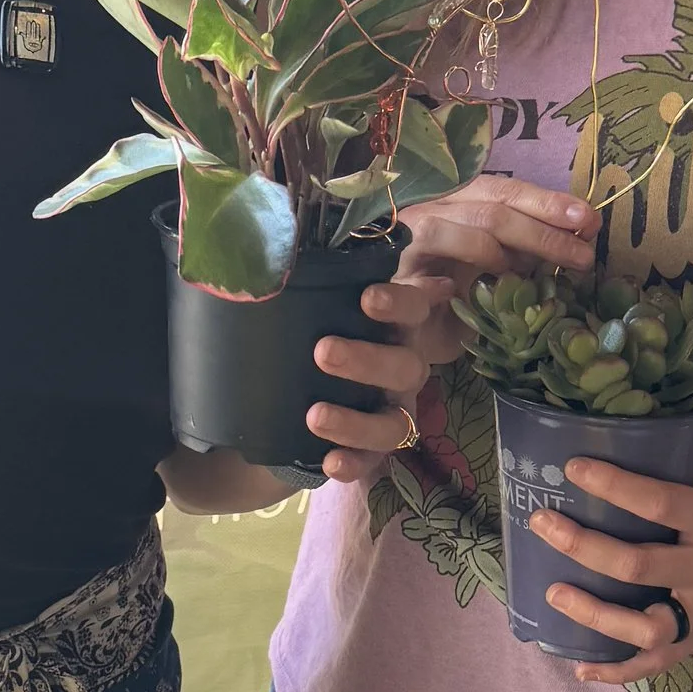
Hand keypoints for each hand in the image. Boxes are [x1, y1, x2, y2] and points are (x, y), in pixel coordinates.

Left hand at [306, 270, 461, 485]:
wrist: (307, 382)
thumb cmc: (323, 326)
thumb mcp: (322, 299)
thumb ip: (315, 275)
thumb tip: (279, 227)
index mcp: (398, 325)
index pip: (413, 308)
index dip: (398, 303)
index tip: (367, 298)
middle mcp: (405, 365)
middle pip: (406, 366)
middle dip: (367, 360)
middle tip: (323, 351)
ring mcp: (394, 409)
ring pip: (394, 422)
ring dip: (357, 421)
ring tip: (314, 415)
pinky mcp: (375, 448)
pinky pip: (373, 462)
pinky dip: (354, 464)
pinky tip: (329, 464)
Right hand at [396, 173, 599, 291]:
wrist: (403, 332)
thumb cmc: (457, 295)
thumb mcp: (502, 267)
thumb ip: (532, 248)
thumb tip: (585, 231)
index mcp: (462, 203)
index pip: (507, 192)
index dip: (547, 203)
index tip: (588, 220)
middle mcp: (434, 211)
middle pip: (490, 209)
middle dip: (541, 231)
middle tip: (581, 255)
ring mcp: (408, 241)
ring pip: (453, 230)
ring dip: (499, 252)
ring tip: (534, 276)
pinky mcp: (393, 277)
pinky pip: (417, 275)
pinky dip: (445, 284)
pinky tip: (470, 293)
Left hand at [530, 454, 692, 685]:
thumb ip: (682, 470)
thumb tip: (623, 451)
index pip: (658, 502)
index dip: (613, 485)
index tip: (572, 468)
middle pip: (637, 566)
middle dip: (582, 545)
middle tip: (543, 523)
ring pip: (644, 625)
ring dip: (593, 613)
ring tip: (553, 592)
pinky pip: (662, 661)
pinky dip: (620, 671)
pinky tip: (581, 668)